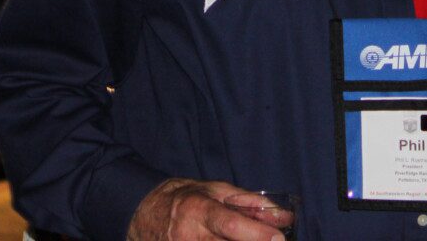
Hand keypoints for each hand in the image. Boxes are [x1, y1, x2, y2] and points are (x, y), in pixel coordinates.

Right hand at [127, 179, 286, 240]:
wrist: (143, 215)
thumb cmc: (183, 198)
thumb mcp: (215, 190)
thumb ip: (249, 203)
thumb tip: (284, 217)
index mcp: (198, 210)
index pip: (230, 226)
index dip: (257, 234)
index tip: (280, 238)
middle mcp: (189, 236)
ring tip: (255, 240)